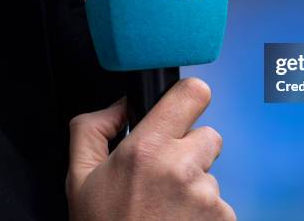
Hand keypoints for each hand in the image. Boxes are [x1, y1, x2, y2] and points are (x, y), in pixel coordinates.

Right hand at [66, 78, 235, 220]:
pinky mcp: (224, 220)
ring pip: (212, 173)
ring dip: (196, 185)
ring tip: (167, 208)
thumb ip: (92, 129)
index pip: (193, 94)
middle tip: (165, 176)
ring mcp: (207, 196)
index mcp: (147, 149)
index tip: (182, 109)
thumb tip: (120, 105)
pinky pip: (221, 203)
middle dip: (191, 150)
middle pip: (208, 136)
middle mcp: (182, 167)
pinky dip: (205, 212)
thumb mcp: (79, 178)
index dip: (188, 98)